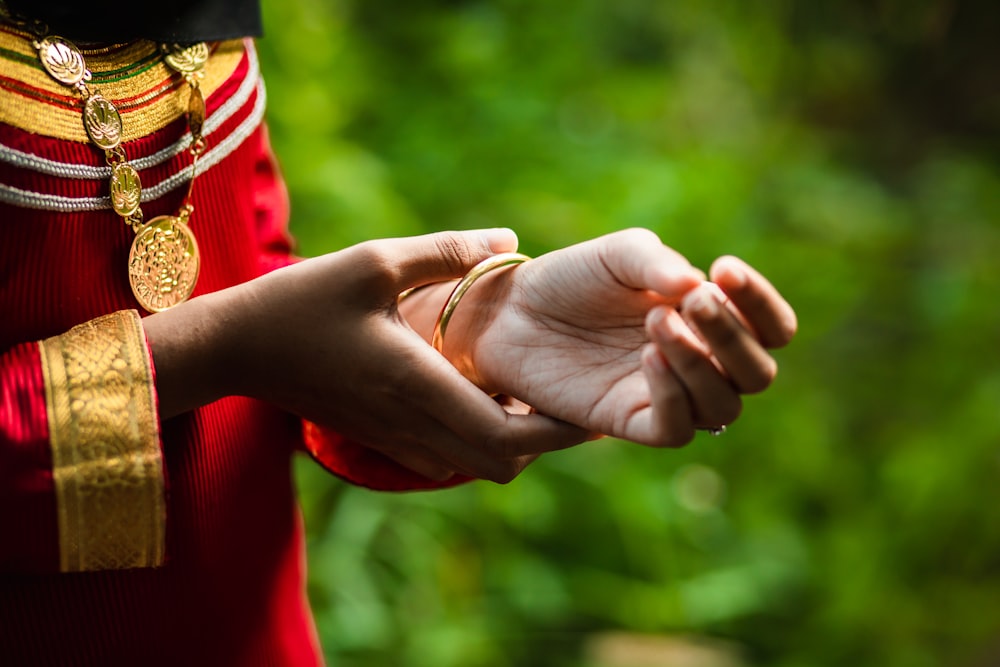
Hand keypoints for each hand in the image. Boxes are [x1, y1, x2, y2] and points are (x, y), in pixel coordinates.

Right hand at [144, 229, 588, 482]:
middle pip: (501, 465)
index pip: (506, 436)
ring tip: (519, 394)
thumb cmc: (302, 299)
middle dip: (540, 440)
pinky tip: (471, 396)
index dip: (554, 432)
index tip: (583, 407)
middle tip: (556, 395)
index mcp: (417, 384)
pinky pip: (444, 460)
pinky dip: (471, 441)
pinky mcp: (378, 439)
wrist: (236, 348)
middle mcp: (411, 423)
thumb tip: (510, 242)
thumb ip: (447, 252)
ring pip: (474, 467)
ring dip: (506, 441)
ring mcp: (393, 438)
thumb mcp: (374, 261)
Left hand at [441, 228, 796, 446]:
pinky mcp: (627, 421)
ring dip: (702, 363)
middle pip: (758, 373)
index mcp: (706, 321)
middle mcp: (697, 363)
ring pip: (723, 407)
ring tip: (657, 321)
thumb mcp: (616, 256)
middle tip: (694, 299)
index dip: (762, 304)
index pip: (770, 328)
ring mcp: (664, 395)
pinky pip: (676, 429)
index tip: (726, 269)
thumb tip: (698, 285)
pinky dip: (675, 397)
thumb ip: (656, 264)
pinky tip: (649, 356)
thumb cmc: (570, 279)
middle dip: (734, 335)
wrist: (509, 311)